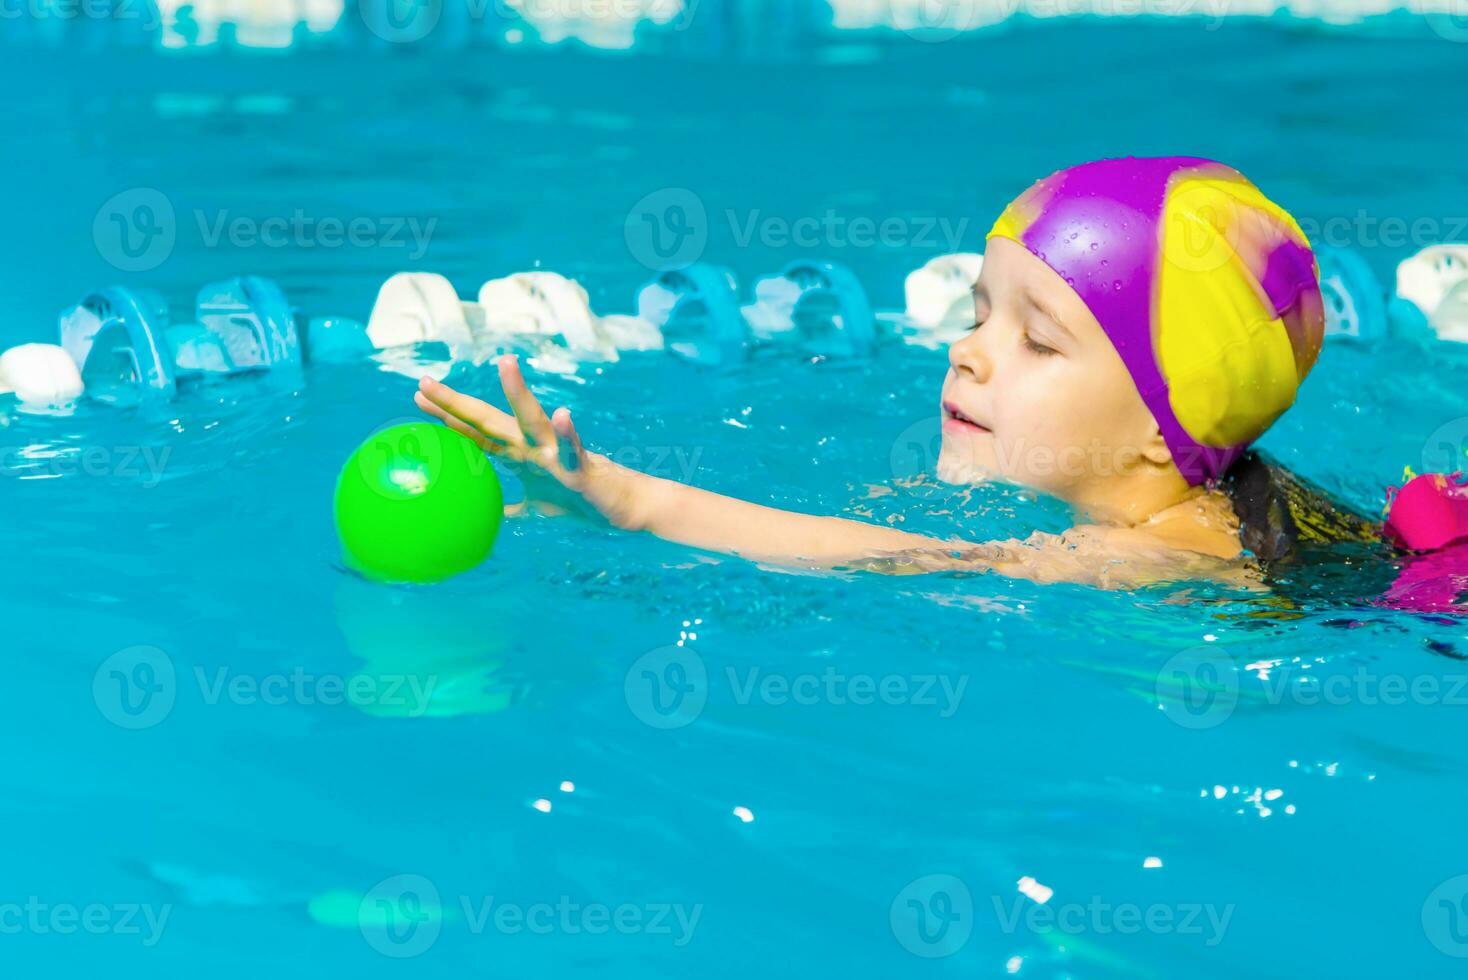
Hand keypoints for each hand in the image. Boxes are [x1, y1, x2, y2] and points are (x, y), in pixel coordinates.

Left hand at [413, 355, 647, 528]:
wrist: (623, 504)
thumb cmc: (580, 501)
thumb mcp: (537, 505)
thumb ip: (511, 505)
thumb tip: (489, 515)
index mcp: (520, 453)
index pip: (476, 432)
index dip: (447, 416)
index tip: (417, 397)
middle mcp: (533, 445)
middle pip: (488, 420)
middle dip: (456, 402)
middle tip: (422, 383)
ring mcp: (556, 452)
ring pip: (533, 419)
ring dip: (518, 392)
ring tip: (506, 363)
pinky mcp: (581, 467)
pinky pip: (574, 449)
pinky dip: (569, 433)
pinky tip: (564, 414)